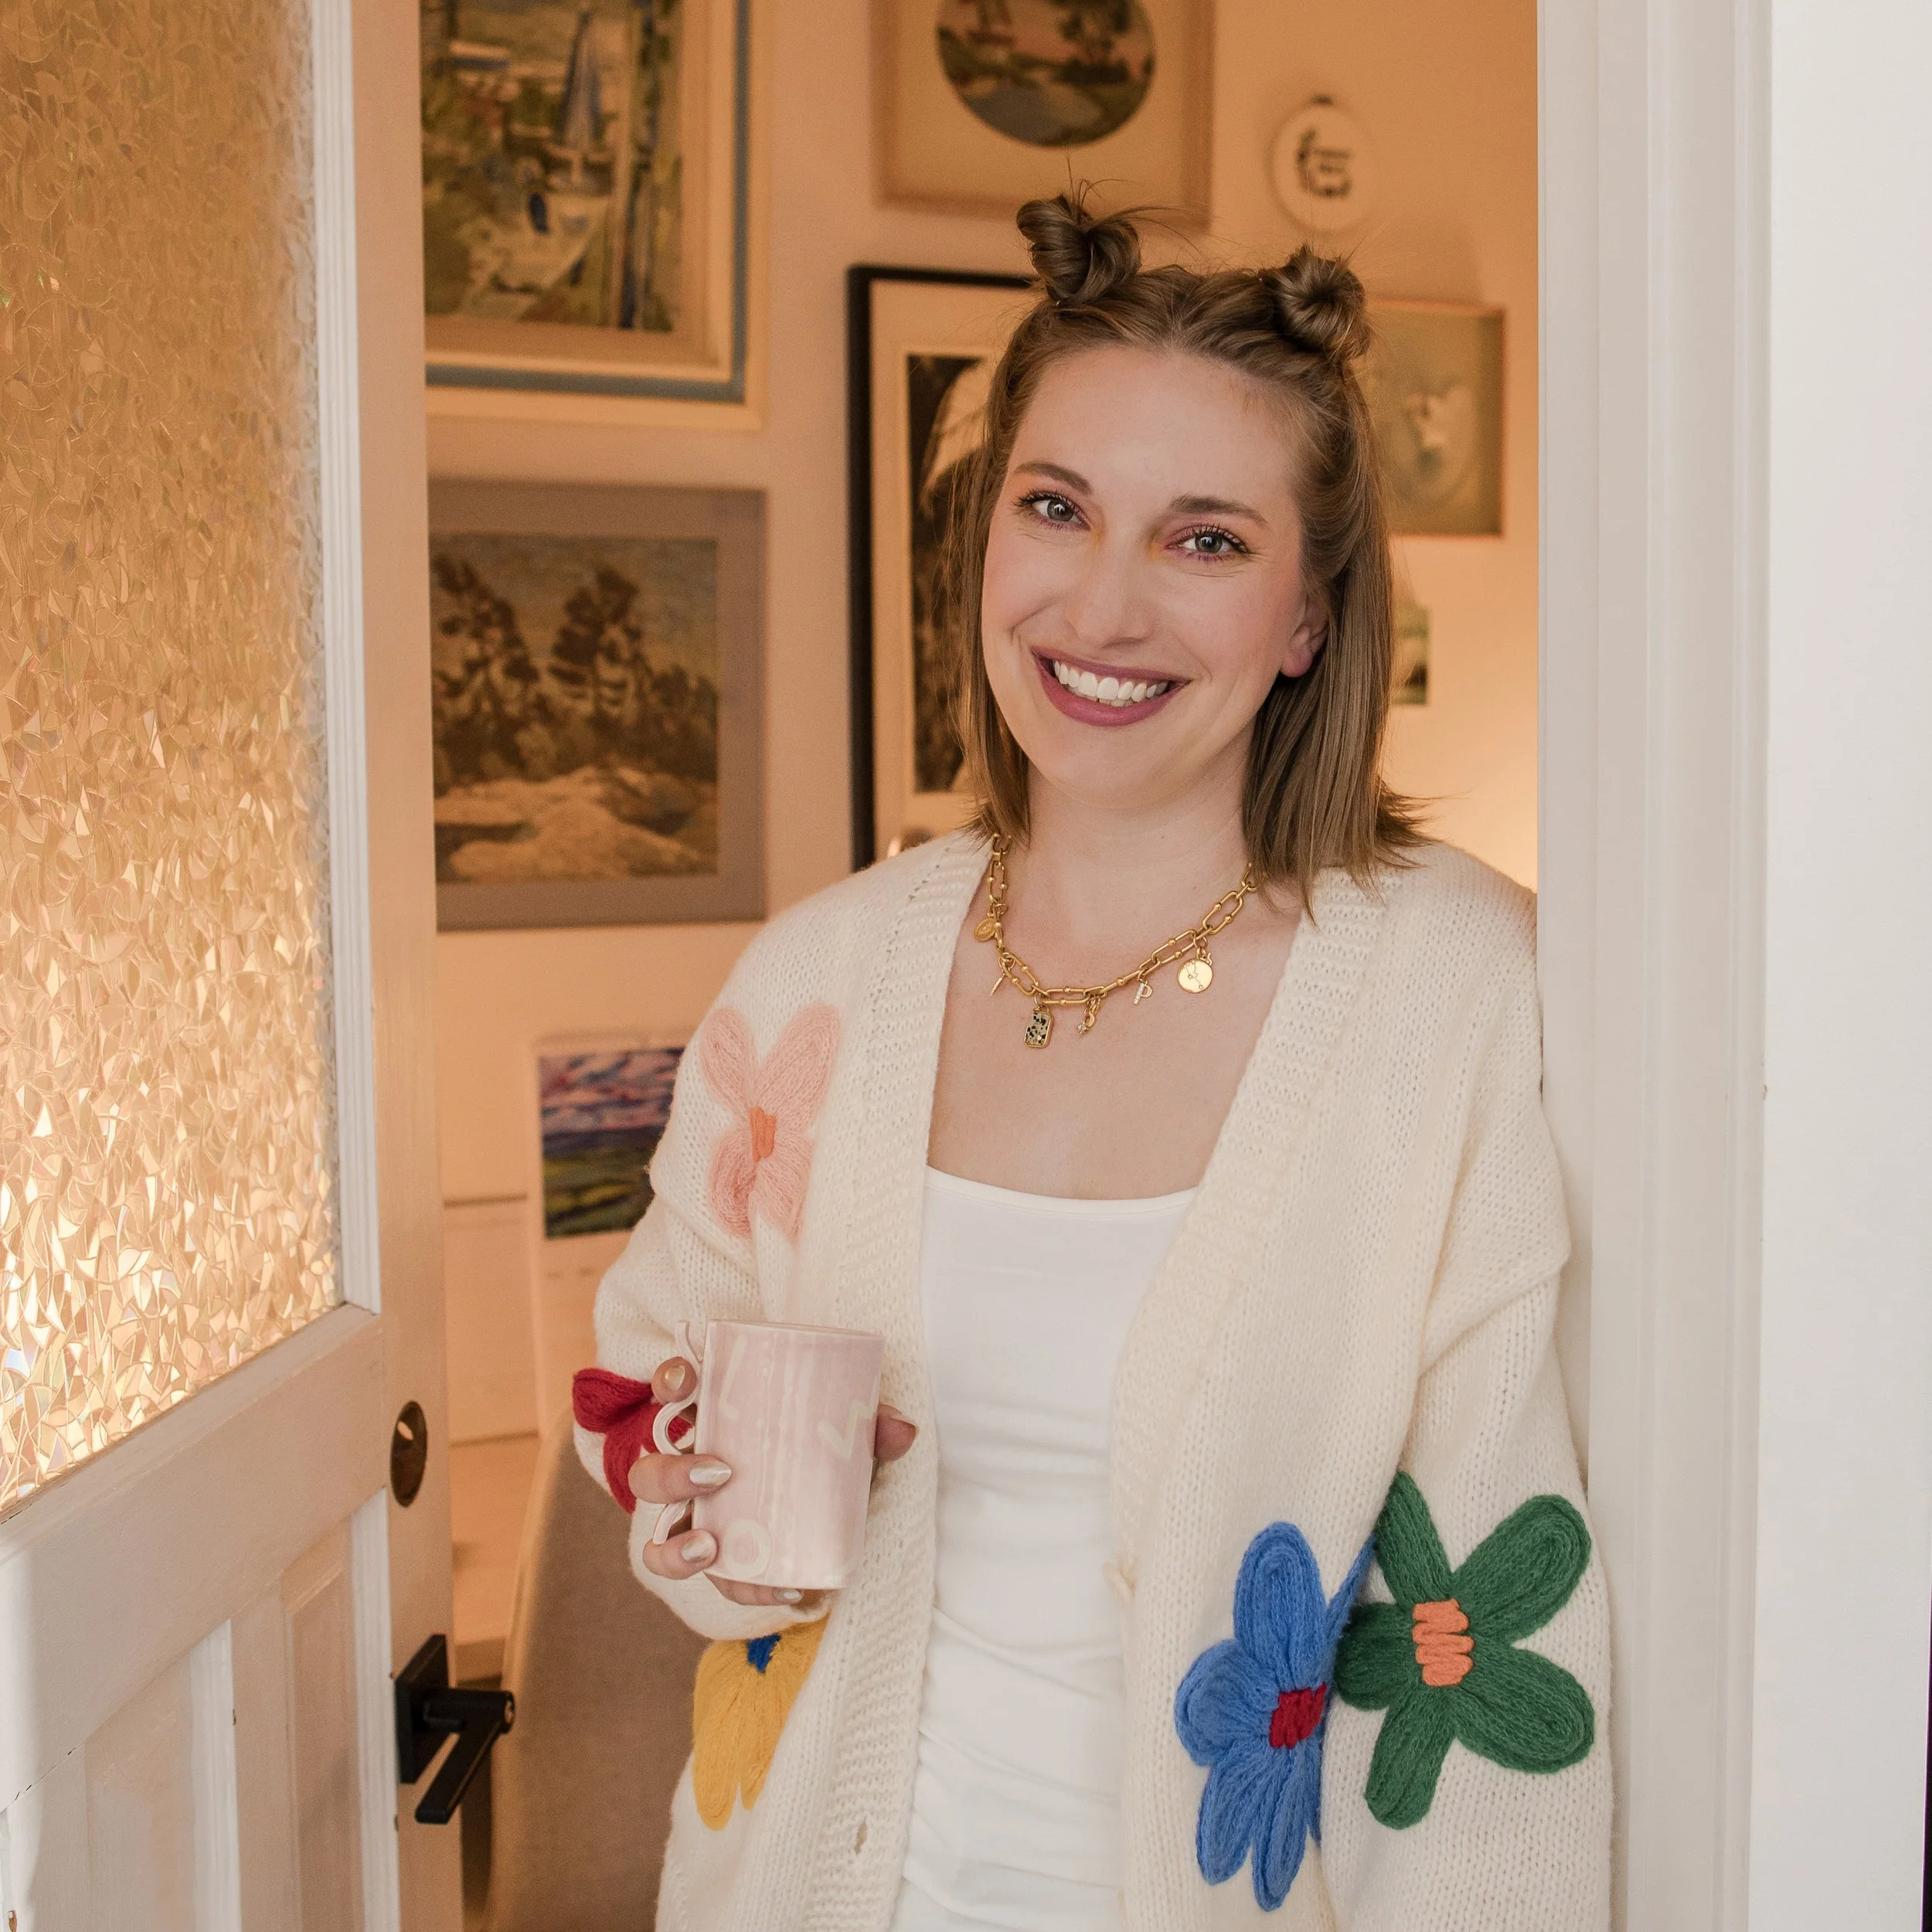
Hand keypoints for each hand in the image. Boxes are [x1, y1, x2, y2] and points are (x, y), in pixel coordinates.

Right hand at [632, 1354, 917, 1609]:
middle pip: (649, 1471)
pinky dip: (741, 1589)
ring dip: (673, 1548)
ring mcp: (697, 1522)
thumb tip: (903, 1430)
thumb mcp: (847, 1433)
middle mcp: (690, 1470)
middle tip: (720, 1472)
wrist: (833, 1509)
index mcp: (715, 1420)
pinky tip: (784, 1591)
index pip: (675, 1390)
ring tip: (711, 1548)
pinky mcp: (718, 1561)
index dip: (670, 1381)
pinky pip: (713, 1586)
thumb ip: (872, 1427)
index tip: (687, 1382)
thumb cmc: (823, 1449)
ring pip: (656, 1538)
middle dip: (670, 1474)